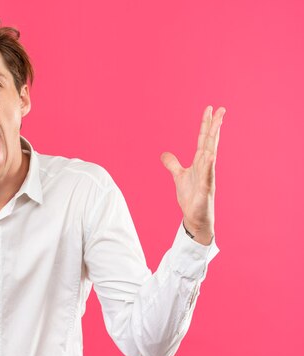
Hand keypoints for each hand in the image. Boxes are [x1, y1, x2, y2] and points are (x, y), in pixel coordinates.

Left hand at [161, 106, 225, 244]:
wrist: (195, 216)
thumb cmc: (191, 196)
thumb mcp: (178, 176)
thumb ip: (173, 164)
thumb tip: (164, 154)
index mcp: (200, 161)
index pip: (204, 139)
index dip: (206, 124)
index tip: (210, 109)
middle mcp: (206, 166)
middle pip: (211, 142)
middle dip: (215, 125)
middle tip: (221, 109)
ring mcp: (207, 176)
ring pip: (212, 154)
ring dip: (214, 139)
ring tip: (218, 124)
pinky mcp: (205, 188)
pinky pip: (208, 175)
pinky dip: (209, 165)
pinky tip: (210, 155)